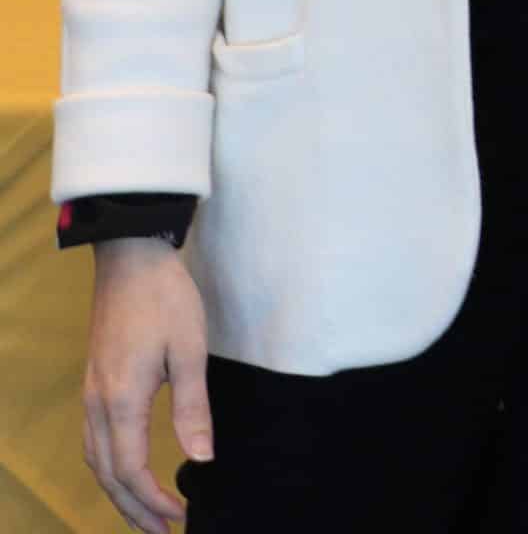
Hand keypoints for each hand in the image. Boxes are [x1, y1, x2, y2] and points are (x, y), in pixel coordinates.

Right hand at [82, 238, 210, 533]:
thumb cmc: (166, 298)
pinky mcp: (94, 383)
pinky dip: (109, 467)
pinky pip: (94, 441)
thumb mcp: (190, 349)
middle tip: (164, 532)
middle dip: (134, 509)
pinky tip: (127, 470)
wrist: (129, 258)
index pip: (132, 470)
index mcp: (122, 402)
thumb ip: (193, 407)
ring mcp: (91, 394)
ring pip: (97, 461)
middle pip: (109, 474)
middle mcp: (98, 405)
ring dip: (119, 491)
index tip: (181, 518)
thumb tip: (201, 458)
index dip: (153, 500)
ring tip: (147, 512)